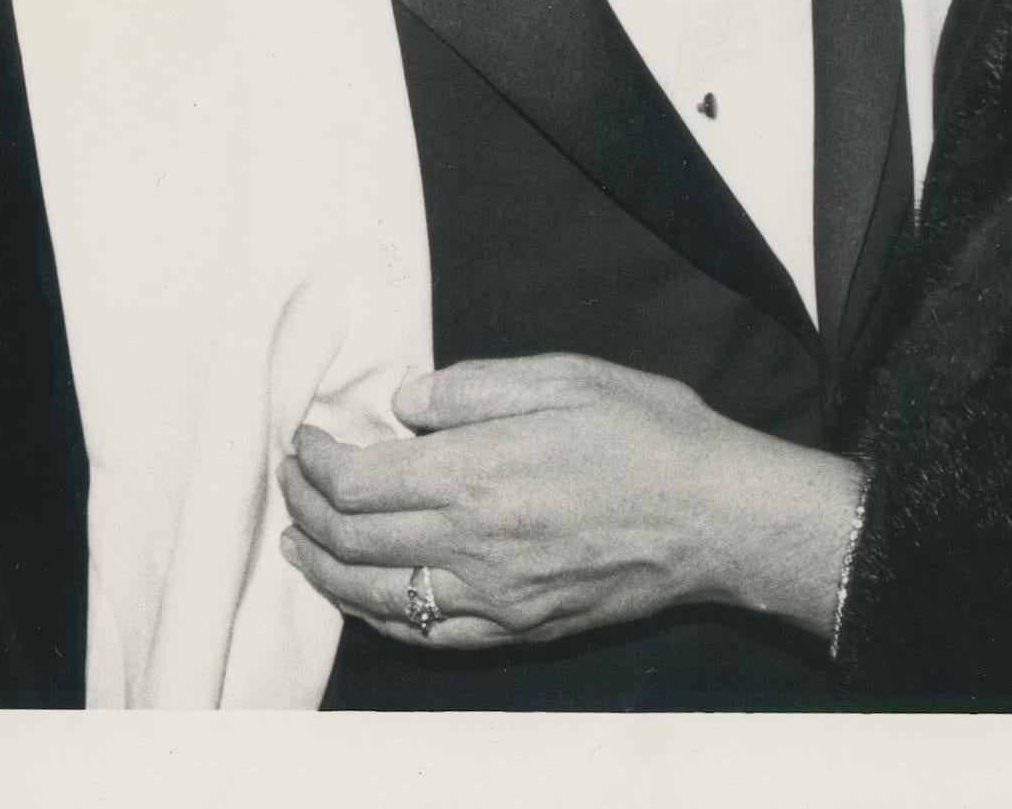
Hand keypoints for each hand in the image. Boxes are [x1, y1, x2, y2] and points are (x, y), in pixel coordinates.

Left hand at [276, 353, 863, 650]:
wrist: (718, 517)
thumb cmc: (650, 435)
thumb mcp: (565, 377)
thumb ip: (473, 389)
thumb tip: (403, 403)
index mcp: (477, 473)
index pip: (358, 480)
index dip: (316, 460)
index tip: (306, 438)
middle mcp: (472, 544)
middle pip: (352, 540)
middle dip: (306, 507)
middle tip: (292, 478)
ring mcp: (492, 596)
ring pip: (375, 595)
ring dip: (322, 568)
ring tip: (298, 541)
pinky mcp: (516, 627)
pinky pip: (424, 635)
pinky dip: (375, 616)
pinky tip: (361, 597)